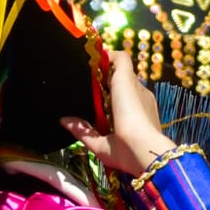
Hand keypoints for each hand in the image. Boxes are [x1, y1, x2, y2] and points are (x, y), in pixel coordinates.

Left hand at [73, 53, 178, 181]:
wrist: (144, 149)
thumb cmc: (127, 154)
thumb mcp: (100, 144)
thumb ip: (83, 131)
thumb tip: (65, 121)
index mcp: (137, 115)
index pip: (124, 99)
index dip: (110, 94)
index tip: (95, 95)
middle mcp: (139, 97)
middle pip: (123, 82)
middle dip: (106, 80)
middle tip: (87, 82)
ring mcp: (134, 86)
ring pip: (121, 69)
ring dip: (105, 66)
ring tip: (88, 67)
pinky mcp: (127, 77)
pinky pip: (120, 58)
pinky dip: (107, 55)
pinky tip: (93, 56)